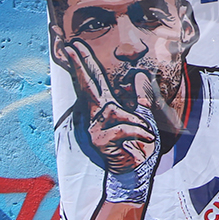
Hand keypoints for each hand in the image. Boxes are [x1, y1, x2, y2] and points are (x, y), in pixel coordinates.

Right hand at [63, 39, 158, 174]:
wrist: (136, 174)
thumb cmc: (139, 147)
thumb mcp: (148, 118)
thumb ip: (144, 98)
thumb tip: (140, 75)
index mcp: (106, 107)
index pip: (95, 80)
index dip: (85, 62)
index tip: (73, 45)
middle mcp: (97, 116)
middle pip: (88, 86)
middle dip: (79, 65)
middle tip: (69, 46)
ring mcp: (95, 129)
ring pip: (114, 111)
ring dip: (136, 121)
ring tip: (149, 133)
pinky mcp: (99, 141)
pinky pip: (122, 128)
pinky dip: (138, 132)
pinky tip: (148, 138)